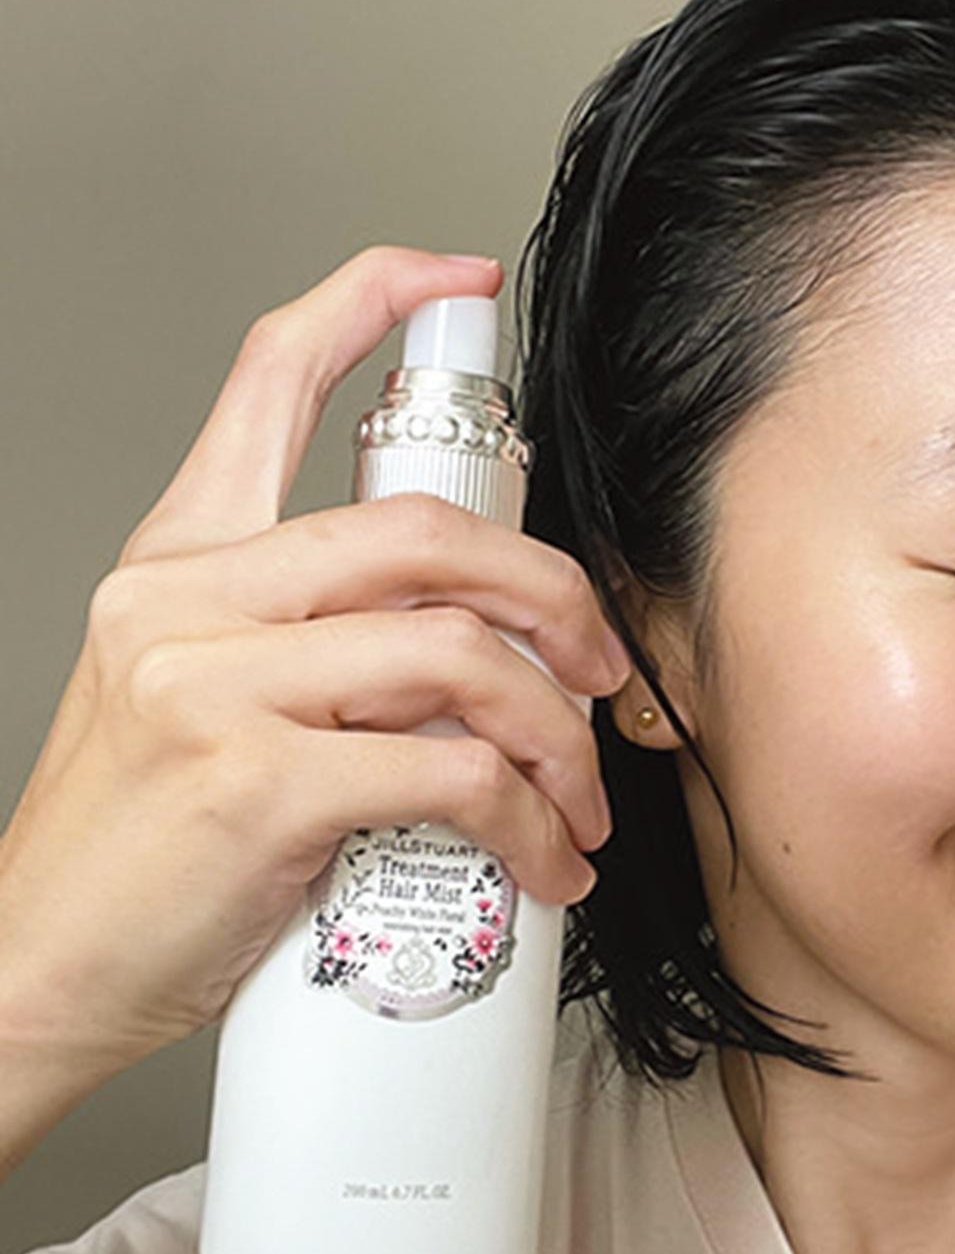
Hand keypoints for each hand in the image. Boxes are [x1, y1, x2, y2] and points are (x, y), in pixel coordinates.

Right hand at [0, 245, 631, 1080]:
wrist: (40, 973)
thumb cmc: (135, 852)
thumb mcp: (192, 702)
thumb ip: (316, 645)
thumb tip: (471, 653)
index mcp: (181, 562)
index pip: (267, 379)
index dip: (368, 301)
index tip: (453, 281)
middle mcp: (191, 599)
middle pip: (425, 527)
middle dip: (553, 593)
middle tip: (600, 664)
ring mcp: (217, 684)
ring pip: (460, 653)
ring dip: (559, 732)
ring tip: (579, 796)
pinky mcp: (257, 783)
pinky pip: (453, 771)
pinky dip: (528, 819)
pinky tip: (541, 860)